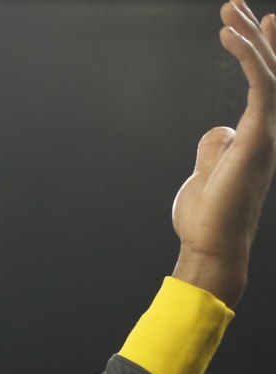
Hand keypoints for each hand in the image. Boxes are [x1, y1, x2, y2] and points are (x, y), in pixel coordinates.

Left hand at [171, 2, 275, 306]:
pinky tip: (229, 36)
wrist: (210, 247)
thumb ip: (216, 146)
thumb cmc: (206, 217)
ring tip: (227, 11)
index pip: (266, 82)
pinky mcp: (260, 136)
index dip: (263, 49)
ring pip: (267, 71)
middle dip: (252, 34)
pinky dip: (247, 57)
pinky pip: (260, 85)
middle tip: (233, 5)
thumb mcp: (207, 171)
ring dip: (248, 37)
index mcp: (259, 134)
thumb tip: (220, 128)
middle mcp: (270, 129)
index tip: (260, 19)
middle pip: (269, 69)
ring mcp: (268, 132)